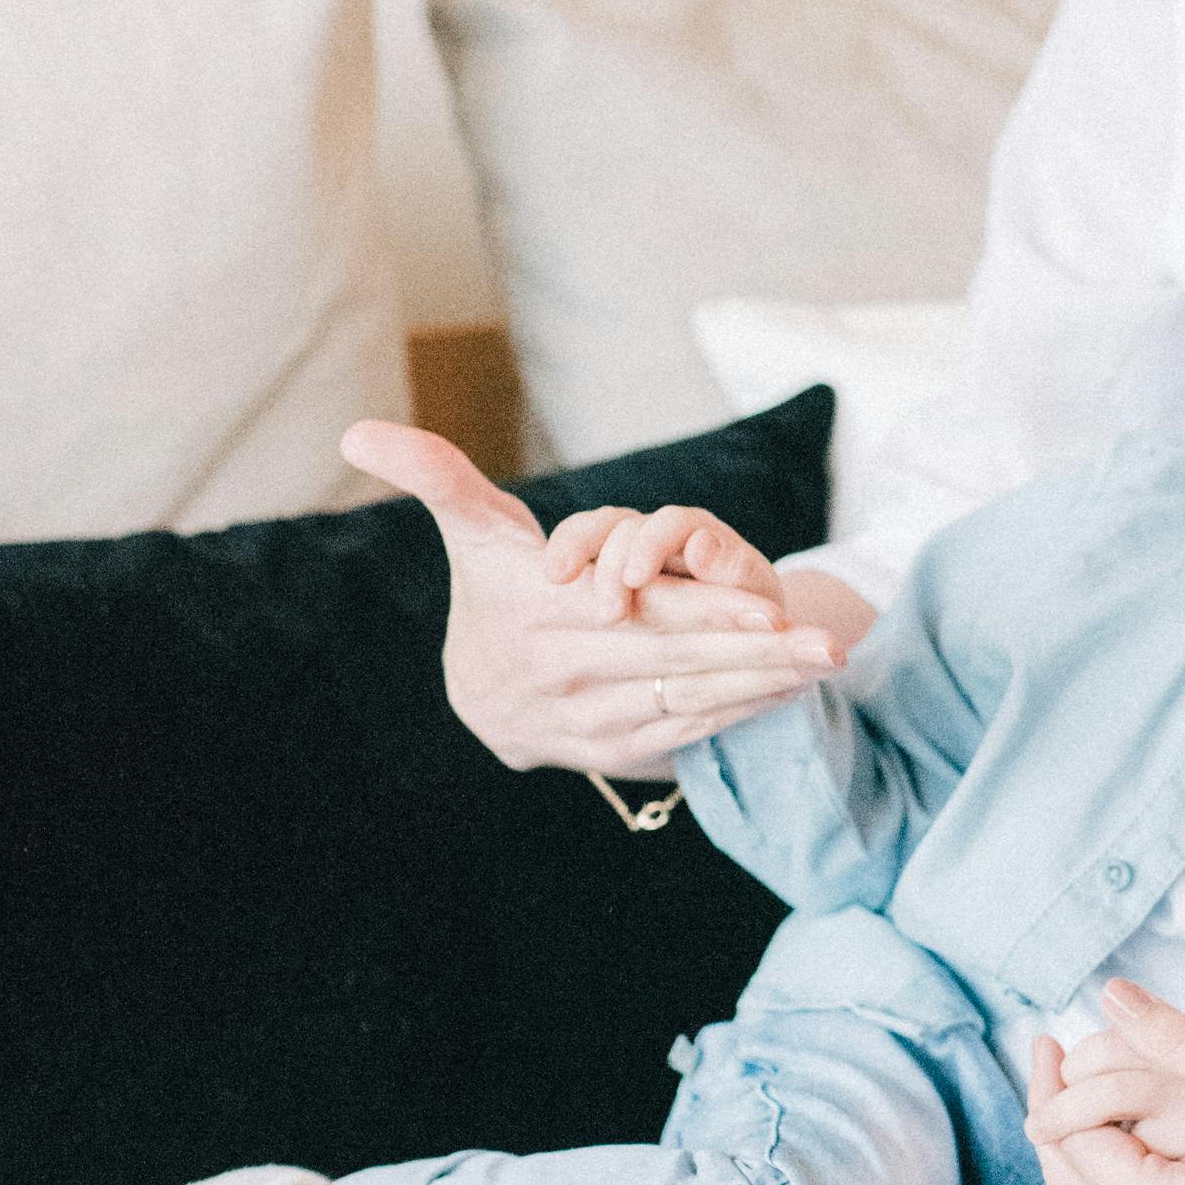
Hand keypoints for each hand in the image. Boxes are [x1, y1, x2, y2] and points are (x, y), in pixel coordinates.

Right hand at [341, 421, 855, 773]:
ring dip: (766, 687)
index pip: (637, 615)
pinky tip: (794, 690)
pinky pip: (690, 730)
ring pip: (693, 700)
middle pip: (678, 663)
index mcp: (545, 619)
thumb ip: (435, 476)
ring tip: (827, 664)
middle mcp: (571, 675)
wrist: (483, 696)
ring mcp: (596, 720)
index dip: (702, 614)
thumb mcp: (473, 532)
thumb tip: (356, 433)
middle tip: (828, 641)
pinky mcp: (620, 750)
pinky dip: (744, 713)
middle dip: (759, 655)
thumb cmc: (495, 589)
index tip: (767, 607)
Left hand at [1023, 978, 1184, 1184]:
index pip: (1077, 1149)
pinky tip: (1136, 1129)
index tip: (1048, 1036)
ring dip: (1088, 1148)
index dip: (1053, 1089)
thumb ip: (1177, 1040)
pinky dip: (1124, 1176)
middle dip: (1055, 1119)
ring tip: (1085, 1082)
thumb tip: (1108, 994)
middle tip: (1049, 1055)